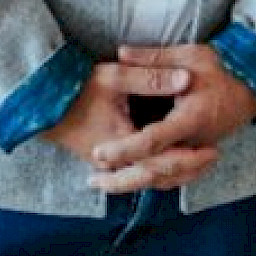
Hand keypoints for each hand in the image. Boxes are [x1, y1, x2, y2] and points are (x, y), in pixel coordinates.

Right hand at [40, 54, 201, 181]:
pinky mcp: (107, 161)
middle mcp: (114, 161)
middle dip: (187, 169)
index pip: (159, 159)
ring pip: (146, 179)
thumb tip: (186, 78)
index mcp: (120, 142)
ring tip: (202, 161)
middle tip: (213, 156)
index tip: (211, 147)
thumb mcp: (115, 76)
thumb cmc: (78, 88)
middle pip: (156, 176)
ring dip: (174, 173)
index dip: (188, 157)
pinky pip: (137, 174)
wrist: (43, 103)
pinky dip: (159, 171)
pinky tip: (177, 161)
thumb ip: (151, 77)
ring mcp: (109, 164)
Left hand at [82, 44, 255, 192]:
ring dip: (134, 184)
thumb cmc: (224, 66)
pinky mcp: (200, 151)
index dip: (125, 149)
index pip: (154, 140)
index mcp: (192, 117)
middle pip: (157, 171)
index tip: (100, 152)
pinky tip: (133, 180)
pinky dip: (154, 181)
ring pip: (166, 178)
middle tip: (94, 180)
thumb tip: (121, 52)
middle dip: (123, 179)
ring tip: (104, 185)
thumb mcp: (190, 54)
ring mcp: (199, 149)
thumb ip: (153, 58)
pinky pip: (176, 176)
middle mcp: (196, 140)